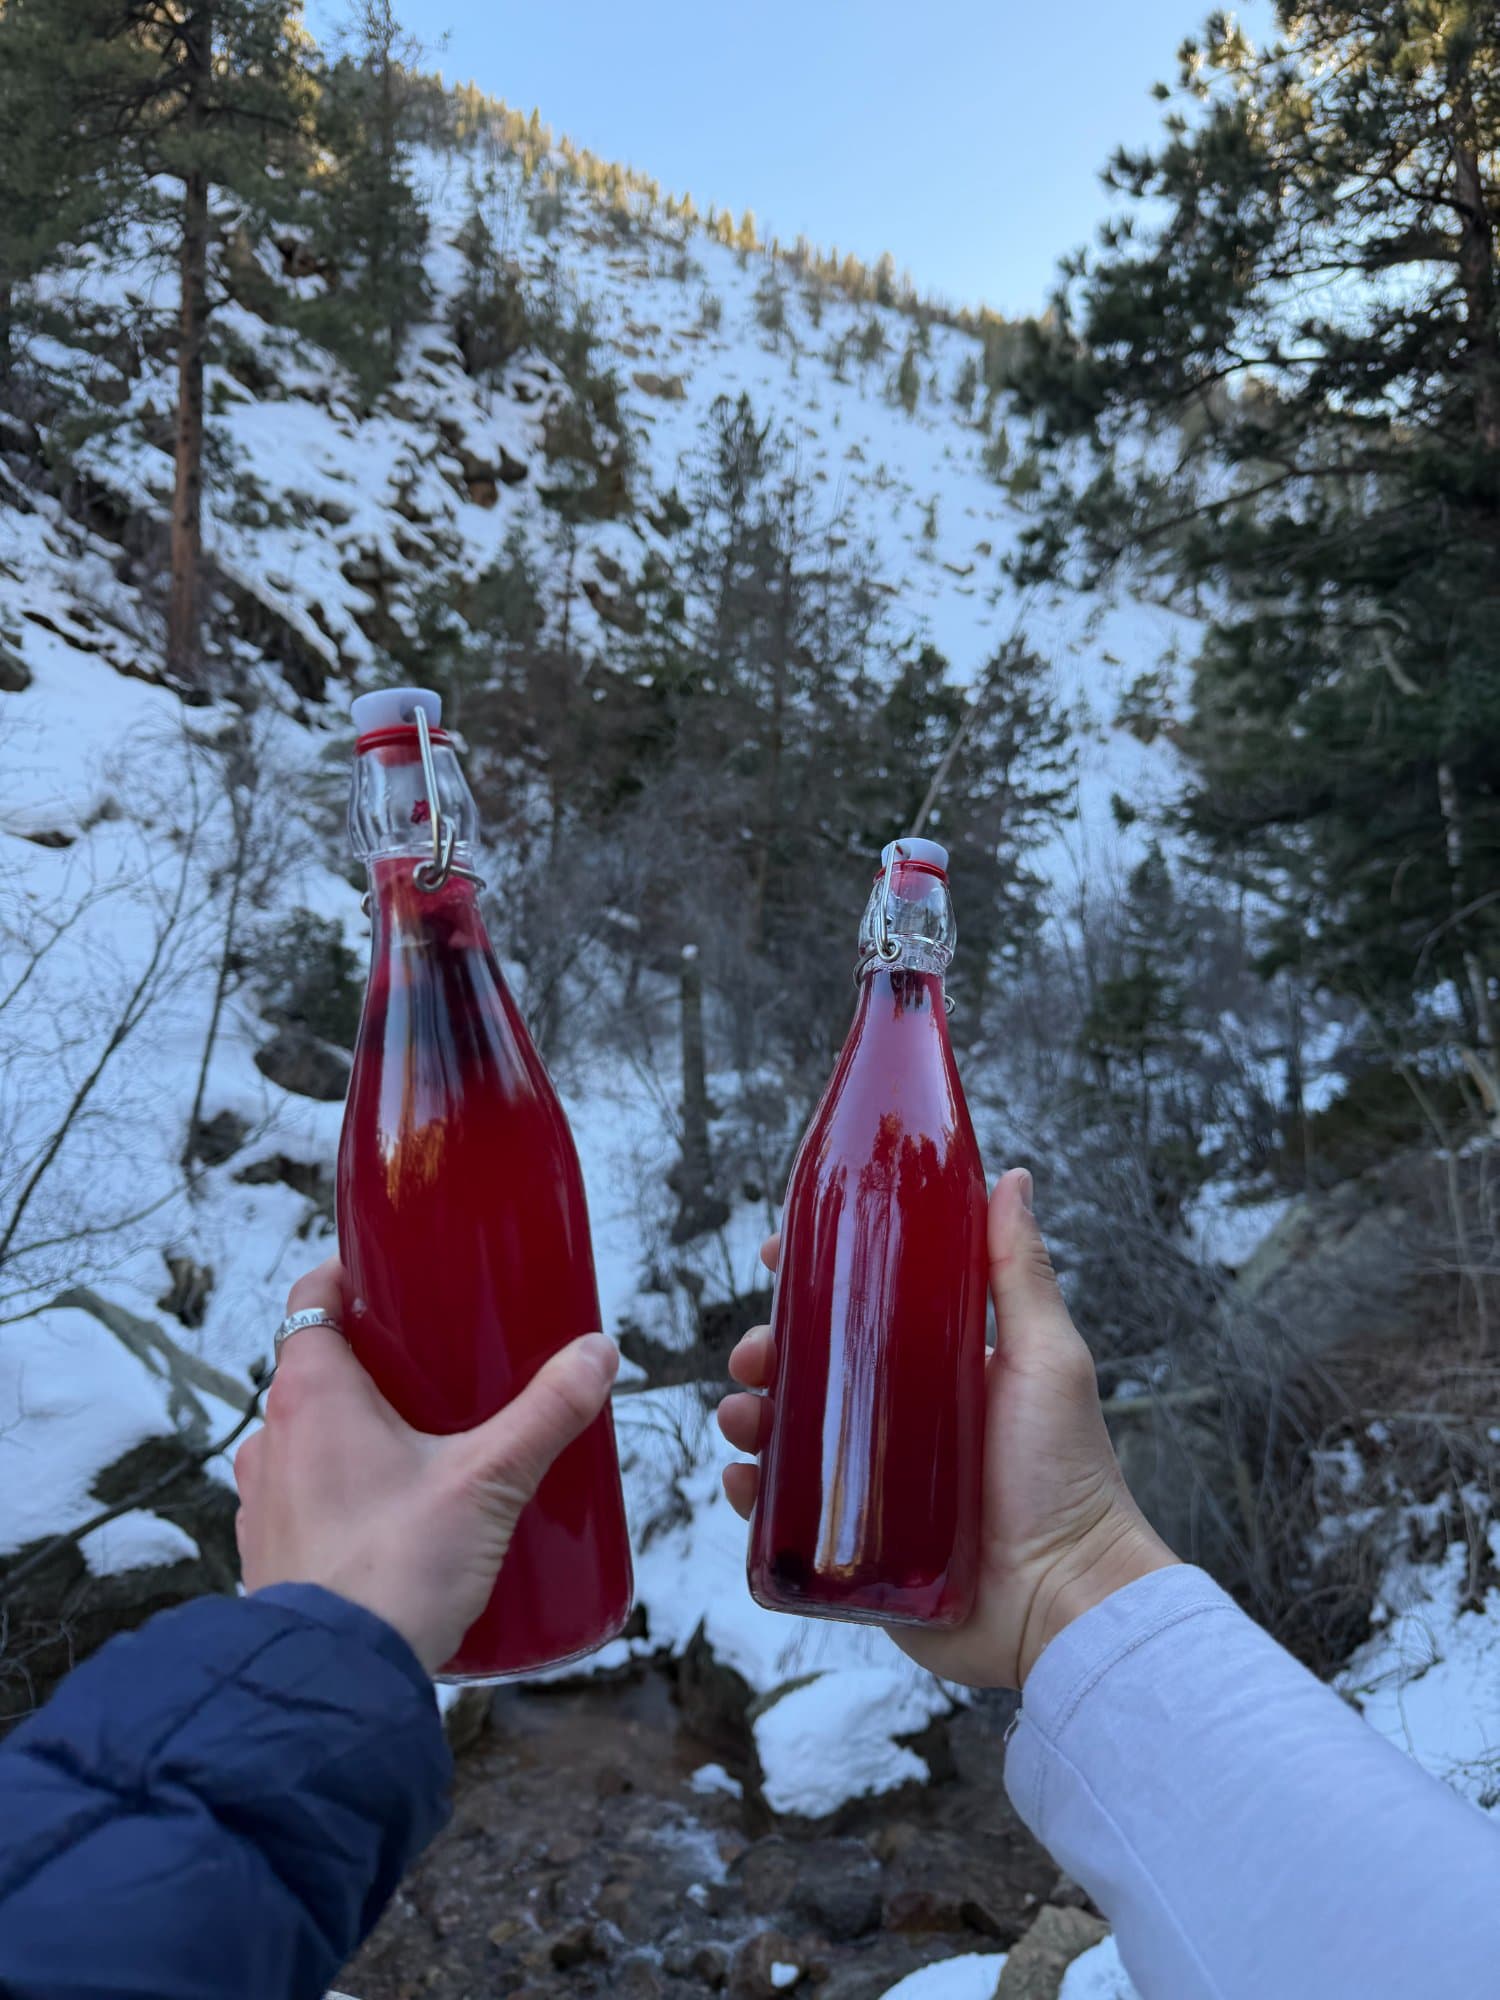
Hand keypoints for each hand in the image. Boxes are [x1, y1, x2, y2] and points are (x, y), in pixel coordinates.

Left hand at [235, 1259, 618, 1672]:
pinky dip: (341, 1487)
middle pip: (319, 1366)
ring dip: (356, 1428)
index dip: (353, 1276)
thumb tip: (597, 1354)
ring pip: (309, 1434)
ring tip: (426, 1444)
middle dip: (378, 1360)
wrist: (330, 1685)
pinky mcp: (270, 1552)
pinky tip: (395, 1514)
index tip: (400, 1275)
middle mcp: (273, 1435)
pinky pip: (304, 1494)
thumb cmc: (395, 1571)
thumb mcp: (488, 1481)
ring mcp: (263, 1497)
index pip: (314, 1297)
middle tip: (442, 1364)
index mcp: (311, 1393)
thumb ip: (546, 1412)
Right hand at [717, 1168, 1175, 1687]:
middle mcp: (900, 1423)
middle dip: (766, 1350)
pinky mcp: (856, 1551)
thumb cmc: (1069, 1474)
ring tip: (743, 1418)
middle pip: (811, 1370)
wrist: (1066, 1602)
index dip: (814, 1279)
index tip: (777, 1250)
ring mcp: (874, 1488)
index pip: (861, 1309)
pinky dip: (754, 1497)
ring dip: (750, 1417)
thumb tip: (1010, 1177)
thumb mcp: (1047, 1358)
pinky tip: (743, 1481)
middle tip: (753, 1352)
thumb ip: (1021, 1274)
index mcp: (937, 1370)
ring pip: (789, 1438)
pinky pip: (787, 1518)